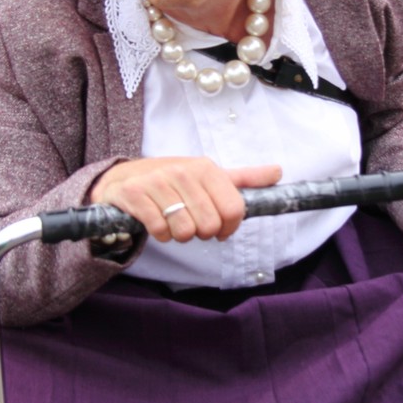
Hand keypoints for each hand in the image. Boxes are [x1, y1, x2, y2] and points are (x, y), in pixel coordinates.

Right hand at [90, 157, 281, 242]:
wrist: (123, 178)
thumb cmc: (174, 181)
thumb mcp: (210, 176)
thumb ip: (244, 178)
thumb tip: (279, 171)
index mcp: (207, 168)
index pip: (234, 209)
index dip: (229, 228)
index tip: (220, 228)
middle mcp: (184, 171)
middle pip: (209, 225)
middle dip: (201, 232)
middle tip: (190, 222)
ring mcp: (158, 182)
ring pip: (184, 231)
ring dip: (178, 235)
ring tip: (172, 220)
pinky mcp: (135, 195)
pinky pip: (159, 231)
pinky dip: (159, 234)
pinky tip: (155, 221)